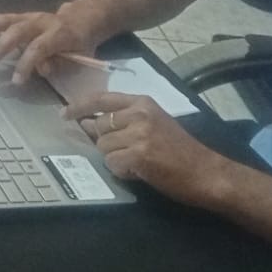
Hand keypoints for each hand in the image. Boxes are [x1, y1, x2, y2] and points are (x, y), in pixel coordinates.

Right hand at [0, 7, 96, 84]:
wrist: (82, 18)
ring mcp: (28, 17)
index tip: (15, 81)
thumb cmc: (80, 43)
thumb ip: (61, 63)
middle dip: (2, 46)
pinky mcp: (19, 17)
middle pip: (18, 31)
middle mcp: (40, 22)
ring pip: (6, 20)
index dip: (27, 63)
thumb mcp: (79, 56)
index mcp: (58, 33)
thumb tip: (43, 69)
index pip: (39, 47)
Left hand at [60, 92, 230, 205]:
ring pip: (103, 147)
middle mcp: (139, 113)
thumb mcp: (153, 124)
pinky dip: (122, 171)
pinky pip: (113, 164)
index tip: (64, 113)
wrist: (207, 172)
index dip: (79, 106)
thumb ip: (122, 120)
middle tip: (125, 153)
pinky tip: (140, 172)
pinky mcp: (140, 154)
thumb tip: (87, 123)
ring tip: (137, 163)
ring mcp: (139, 133)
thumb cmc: (180, 150)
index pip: (101, 99)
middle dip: (105, 143)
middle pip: (99, 126)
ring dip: (115, 159)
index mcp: (142, 102)